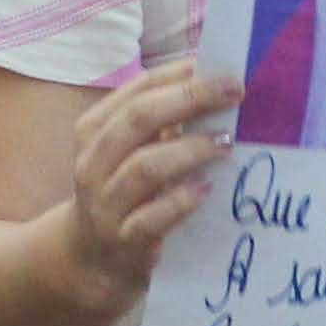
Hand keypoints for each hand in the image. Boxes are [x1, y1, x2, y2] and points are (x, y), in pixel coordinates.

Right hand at [58, 62, 240, 302]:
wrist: (91, 257)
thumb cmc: (124, 192)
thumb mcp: (131, 152)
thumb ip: (164, 122)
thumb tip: (217, 85)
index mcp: (94, 130)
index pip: (137, 91)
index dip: (179, 76)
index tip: (222, 68)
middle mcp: (93, 162)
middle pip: (138, 120)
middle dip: (189, 99)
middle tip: (234, 92)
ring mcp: (105, 203)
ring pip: (144, 167)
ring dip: (190, 150)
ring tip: (228, 142)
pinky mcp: (124, 241)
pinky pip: (151, 218)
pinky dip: (180, 201)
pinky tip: (206, 189)